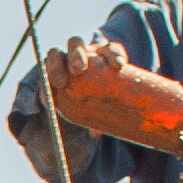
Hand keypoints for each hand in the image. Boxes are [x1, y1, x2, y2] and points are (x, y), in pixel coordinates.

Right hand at [44, 40, 182, 151]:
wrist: (78, 106)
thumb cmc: (102, 104)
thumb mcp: (112, 108)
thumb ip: (119, 117)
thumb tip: (139, 137)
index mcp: (101, 57)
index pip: (109, 49)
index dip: (114, 54)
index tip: (119, 67)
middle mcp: (81, 55)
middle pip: (79, 45)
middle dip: (79, 53)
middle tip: (81, 69)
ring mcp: (63, 62)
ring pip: (58, 54)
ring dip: (58, 63)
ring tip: (61, 81)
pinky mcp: (50, 76)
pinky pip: (44, 75)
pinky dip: (45, 84)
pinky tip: (48, 94)